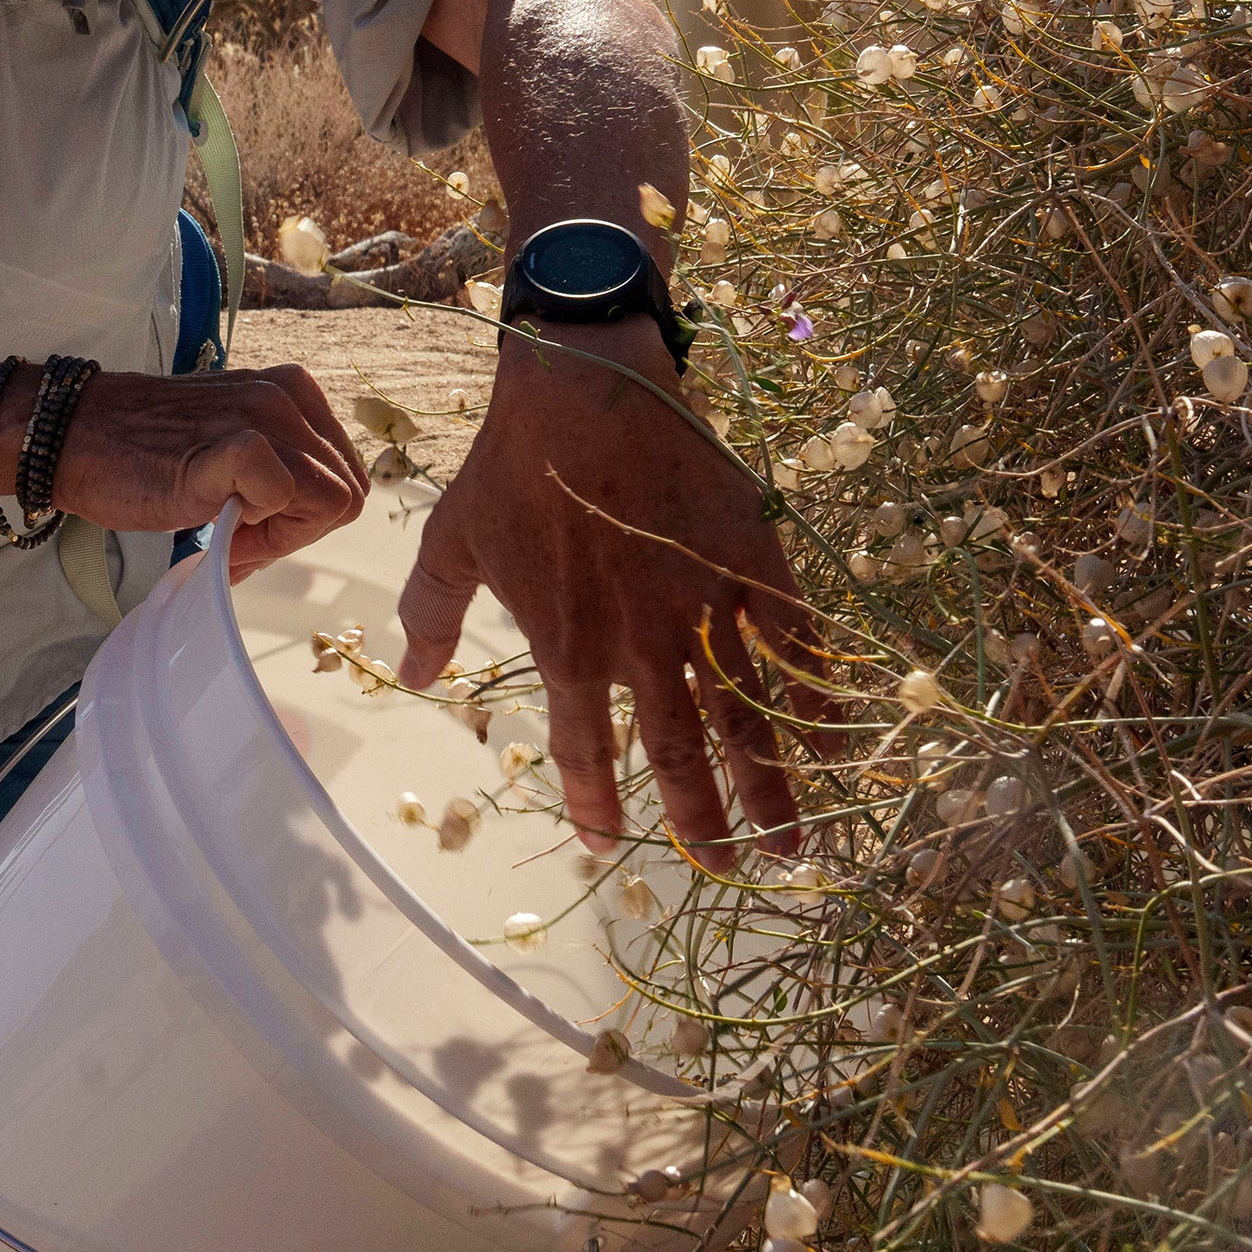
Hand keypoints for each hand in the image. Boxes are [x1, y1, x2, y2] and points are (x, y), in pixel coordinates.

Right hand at [24, 364, 366, 573]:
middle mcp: (288, 396)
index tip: (254, 525)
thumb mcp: (233, 445)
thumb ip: (278, 470)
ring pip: (330, 500)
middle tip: (241, 537)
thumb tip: (311, 524)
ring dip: (281, 535)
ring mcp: (264, 416)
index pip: (345, 474)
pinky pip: (287, 498)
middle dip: (300, 531)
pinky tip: (216, 524)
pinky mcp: (235, 445)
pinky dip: (259, 530)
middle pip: (345, 493)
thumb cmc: (144, 452)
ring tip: (228, 532)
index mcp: (294, 393)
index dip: (308, 518)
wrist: (73, 437)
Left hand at [397, 318, 819, 859]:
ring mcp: (701, 604)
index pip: (583, 751)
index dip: (594, 805)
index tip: (603, 848)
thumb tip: (413, 675)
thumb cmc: (511, 458)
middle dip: (704, 822)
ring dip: (772, 784)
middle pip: (679, 754)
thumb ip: (433, 612)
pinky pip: (794, 640)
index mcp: (567, 647)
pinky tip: (838, 738)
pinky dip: (817, 692)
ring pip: (744, 714)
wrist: (585, 379)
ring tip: (798, 842)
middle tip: (731, 872)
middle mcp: (638, 644)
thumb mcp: (453, 537)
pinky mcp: (750, 559)